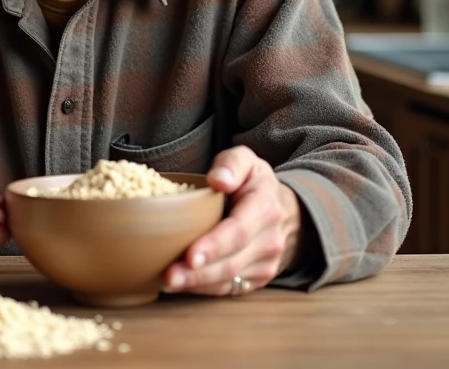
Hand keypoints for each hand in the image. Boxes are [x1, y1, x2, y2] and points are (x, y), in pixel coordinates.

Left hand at [162, 146, 302, 295]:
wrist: (279, 209)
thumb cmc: (252, 183)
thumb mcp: (245, 160)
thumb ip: (232, 164)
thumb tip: (219, 180)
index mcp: (265, 207)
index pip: (239, 231)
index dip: (215, 245)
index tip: (190, 256)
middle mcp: (270, 239)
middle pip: (232, 262)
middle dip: (199, 272)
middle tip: (169, 276)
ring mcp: (266, 262)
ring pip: (229, 279)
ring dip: (198, 284)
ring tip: (170, 282)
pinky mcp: (258, 278)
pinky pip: (229, 288)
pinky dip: (203, 289)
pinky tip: (183, 284)